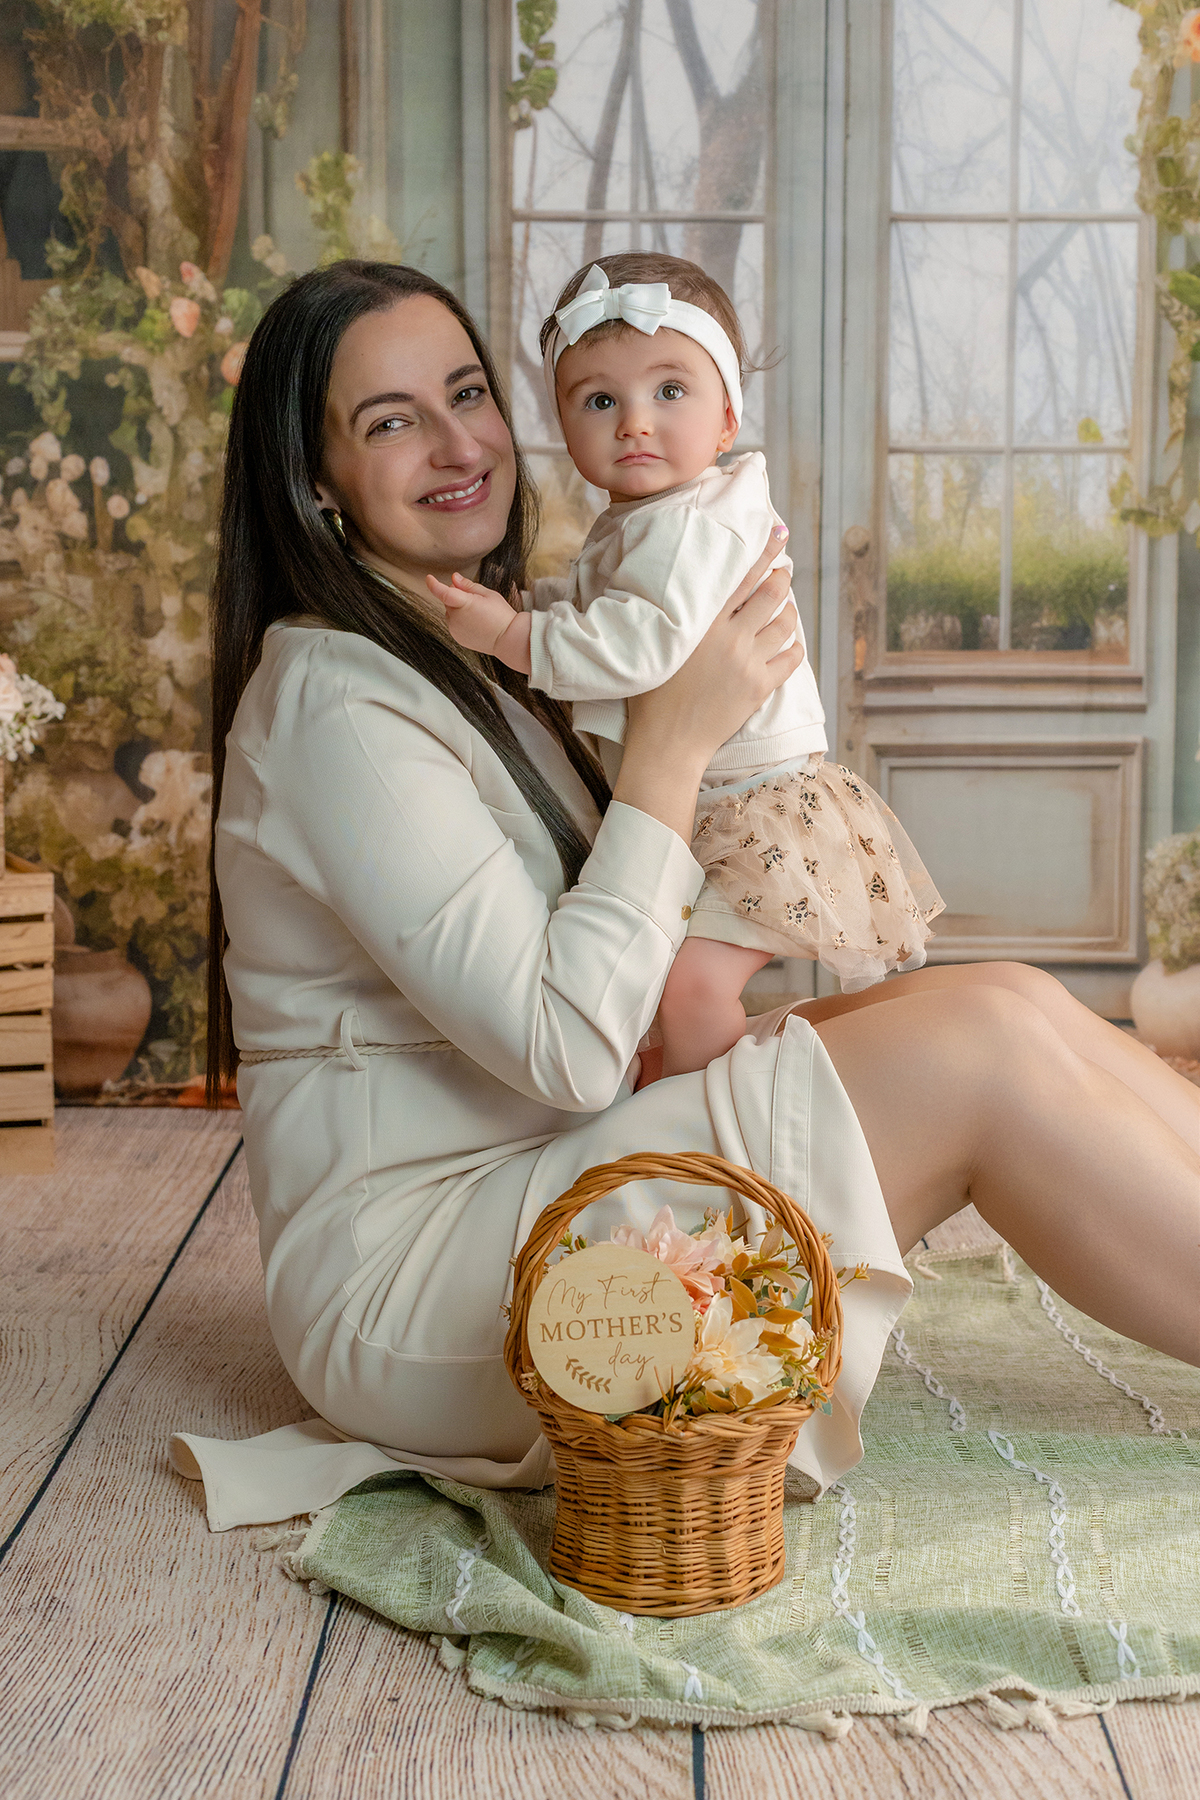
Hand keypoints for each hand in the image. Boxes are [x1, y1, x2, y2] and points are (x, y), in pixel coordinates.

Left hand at [426, 571, 532, 671]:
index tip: (429, 578)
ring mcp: (455, 629)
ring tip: (479, 614)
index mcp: (464, 604)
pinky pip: (454, 624)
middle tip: (477, 601)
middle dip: (457, 597)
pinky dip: (461, 621)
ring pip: (450, 613)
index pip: (443, 592)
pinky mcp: (457, 638)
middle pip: (448, 601)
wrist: (508, 639)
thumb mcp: (488, 594)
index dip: (434, 584)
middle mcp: (456, 618)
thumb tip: (454, 578)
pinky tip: (476, 623)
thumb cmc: (501, 615)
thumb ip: (467, 585)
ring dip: (459, 609)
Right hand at [616, 525, 802, 841]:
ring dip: (790, 610)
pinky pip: (791, 658)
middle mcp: (729, 637)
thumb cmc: (651, 696)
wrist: (668, 742)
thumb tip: (685, 589)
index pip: (740, 576)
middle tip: (783, 571)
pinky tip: (792, 643)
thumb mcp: (659, 645)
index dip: (762, 552)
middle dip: (782, 577)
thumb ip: (676, 616)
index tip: (777, 534)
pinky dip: (795, 647)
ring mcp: (748, 662)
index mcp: (702, 622)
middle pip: (771, 593)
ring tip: (786, 607)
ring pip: (785, 623)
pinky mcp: (760, 687)